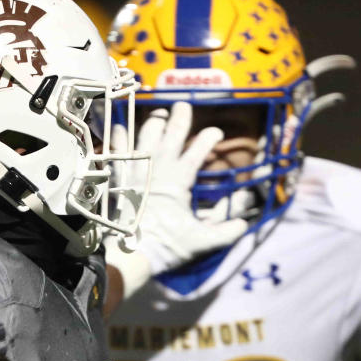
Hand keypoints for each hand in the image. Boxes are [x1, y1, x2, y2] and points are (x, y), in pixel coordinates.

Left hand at [112, 102, 248, 272]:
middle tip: (183, 105)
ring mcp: (136, 172)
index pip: (198, 151)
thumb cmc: (165, 247)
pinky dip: (118, 140)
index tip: (216, 132)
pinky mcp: (118, 180)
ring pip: (145, 138)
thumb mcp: (201, 242)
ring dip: (152, 123)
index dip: (208, 138)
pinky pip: (117, 154)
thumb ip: (225, 232)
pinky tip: (117, 128)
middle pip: (170, 136)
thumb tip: (243, 224)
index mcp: (179, 181)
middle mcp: (157, 170)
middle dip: (179, 118)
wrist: (130, 254)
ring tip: (158, 114)